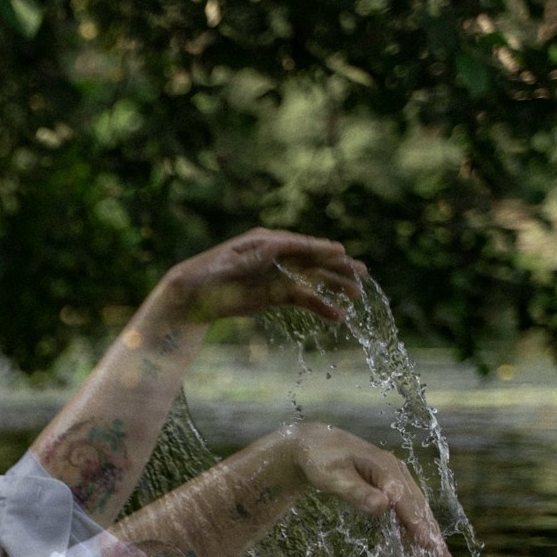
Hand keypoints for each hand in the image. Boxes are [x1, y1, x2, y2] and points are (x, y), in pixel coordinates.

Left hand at [158, 229, 366, 325]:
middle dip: (338, 267)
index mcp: (267, 241)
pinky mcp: (277, 294)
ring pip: (313, 280)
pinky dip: (319, 306)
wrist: (192, 295)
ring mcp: (279, 275)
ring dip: (335, 286)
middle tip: (363, 273)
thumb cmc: (207, 274)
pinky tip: (336, 315)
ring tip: (357, 293)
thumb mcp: (231, 264)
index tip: (341, 253)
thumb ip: (255, 257)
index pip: (300, 245)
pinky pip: (303, 299)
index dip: (320, 250)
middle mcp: (278, 255)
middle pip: (313, 261)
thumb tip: (276, 246)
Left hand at [289, 424, 450, 556]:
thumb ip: (356, 491)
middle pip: (418, 506)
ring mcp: (395, 479)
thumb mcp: (332, 476)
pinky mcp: (389, 486)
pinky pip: (404, 508)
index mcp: (385, 468)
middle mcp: (396, 472)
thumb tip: (382, 506)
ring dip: (427, 532)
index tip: (429, 545)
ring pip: (415, 508)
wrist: (315, 445)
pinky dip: (412, 527)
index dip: (418, 524)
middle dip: (431, 534)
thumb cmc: (320, 460)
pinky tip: (417, 545)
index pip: (406, 500)